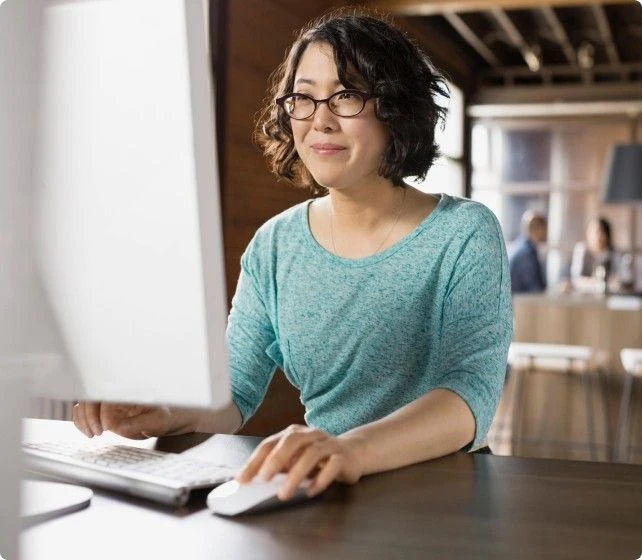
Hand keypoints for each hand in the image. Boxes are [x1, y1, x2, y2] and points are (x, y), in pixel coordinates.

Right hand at [72, 402, 172, 439]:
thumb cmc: (162, 418)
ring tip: (91, 435)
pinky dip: (80, 422)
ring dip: (82, 419)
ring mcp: (108, 403)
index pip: (107, 395)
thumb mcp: (157, 421)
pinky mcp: (102, 412)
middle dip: (88, 416)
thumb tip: (115, 425)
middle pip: (91, 397)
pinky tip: (88, 432)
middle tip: (96, 433)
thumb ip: (138, 423)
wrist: (162, 421)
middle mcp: (115, 395)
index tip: (106, 427)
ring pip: (84, 404)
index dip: (101, 410)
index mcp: (129, 392)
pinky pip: (84, 412)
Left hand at [236, 424, 364, 499]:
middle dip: (276, 460)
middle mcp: (310, 435)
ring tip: (284, 493)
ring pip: (312, 454)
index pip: (270, 444)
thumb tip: (252, 481)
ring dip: (296, 474)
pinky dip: (320, 479)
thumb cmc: (318, 458)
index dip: (255, 461)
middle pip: (292, 441)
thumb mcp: (295, 461)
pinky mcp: (343, 457)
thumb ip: (277, 468)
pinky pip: (332, 465)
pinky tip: (311, 491)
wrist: (354, 452)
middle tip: (264, 479)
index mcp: (294, 434)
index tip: (242, 479)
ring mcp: (328, 444)